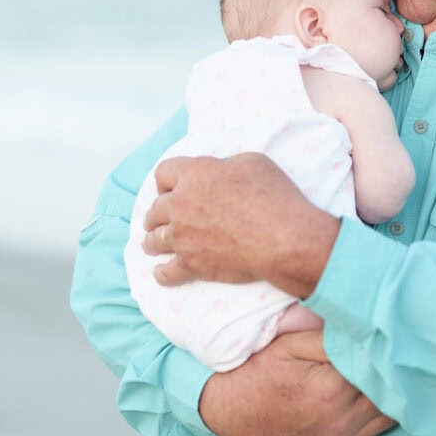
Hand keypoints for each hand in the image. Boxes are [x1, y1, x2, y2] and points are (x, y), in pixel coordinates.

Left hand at [142, 152, 339, 297]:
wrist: (283, 239)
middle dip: (156, 214)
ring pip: (153, 239)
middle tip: (158, 220)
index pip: (163, 172)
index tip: (167, 190)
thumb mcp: (252, 162)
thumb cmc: (274, 197)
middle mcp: (180, 204)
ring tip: (151, 244)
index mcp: (194, 174)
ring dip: (152, 241)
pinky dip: (162, 273)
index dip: (165, 181)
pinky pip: (165, 272)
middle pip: (155, 209)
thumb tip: (219, 172)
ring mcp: (182, 236)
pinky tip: (161, 272)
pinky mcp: (190, 264)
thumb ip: (225, 165)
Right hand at [200, 330, 394, 435]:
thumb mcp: (292, 344)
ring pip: (390, 411)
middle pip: (389, 389)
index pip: (378, 363)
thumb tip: (369, 330)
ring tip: (386, 364)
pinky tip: (377, 388)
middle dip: (392, 367)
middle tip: (393, 343)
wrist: (233, 412)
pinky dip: (384, 409)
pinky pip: (379, 428)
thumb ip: (333, 338)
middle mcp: (343, 419)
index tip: (389, 330)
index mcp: (332, 388)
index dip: (385, 345)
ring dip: (391, 389)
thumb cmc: (260, 371)